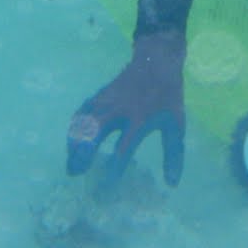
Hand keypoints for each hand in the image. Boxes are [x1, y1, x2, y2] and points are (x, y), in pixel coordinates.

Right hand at [66, 30, 185, 185]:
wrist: (157, 59)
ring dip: (74, 143)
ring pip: (82, 122)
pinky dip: (74, 128)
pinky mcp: (99, 95)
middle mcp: (119, 109)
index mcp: (139, 119)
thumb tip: (172, 184)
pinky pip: (81, 112)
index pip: (123, 148)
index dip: (113, 169)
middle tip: (76, 174)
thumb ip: (174, 154)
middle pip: (93, 132)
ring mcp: (106, 100)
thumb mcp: (176, 124)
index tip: (106, 188)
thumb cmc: (167, 95)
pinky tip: (73, 141)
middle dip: (82, 154)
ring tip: (72, 163)